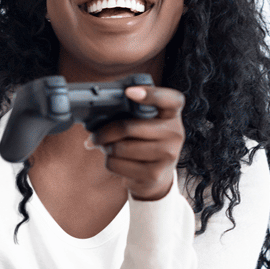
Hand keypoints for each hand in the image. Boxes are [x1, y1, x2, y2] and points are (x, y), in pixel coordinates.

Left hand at [89, 85, 185, 200]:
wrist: (156, 177)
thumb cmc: (144, 143)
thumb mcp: (146, 125)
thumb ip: (131, 114)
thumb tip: (96, 117)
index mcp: (172, 115)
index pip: (170, 100)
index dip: (151, 94)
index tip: (129, 91)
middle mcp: (175, 133)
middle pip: (128, 127)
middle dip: (104, 132)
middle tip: (94, 136)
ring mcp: (168, 155)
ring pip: (119, 148)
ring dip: (106, 148)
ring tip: (108, 148)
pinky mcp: (154, 174)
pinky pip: (117, 165)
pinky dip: (110, 162)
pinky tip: (117, 161)